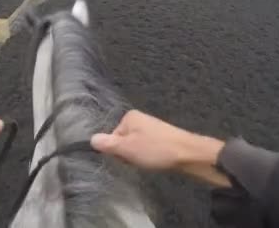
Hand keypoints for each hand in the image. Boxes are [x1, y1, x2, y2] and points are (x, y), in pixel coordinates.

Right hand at [91, 110, 229, 186]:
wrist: (188, 154)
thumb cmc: (155, 149)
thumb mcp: (126, 149)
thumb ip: (107, 144)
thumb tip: (90, 139)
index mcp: (129, 117)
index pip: (111, 137)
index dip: (117, 151)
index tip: (128, 157)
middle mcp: (139, 119)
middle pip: (123, 141)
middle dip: (128, 154)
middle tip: (139, 160)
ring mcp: (151, 127)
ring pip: (134, 147)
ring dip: (138, 157)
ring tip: (149, 161)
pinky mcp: (161, 137)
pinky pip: (146, 148)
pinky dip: (149, 156)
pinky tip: (156, 161)